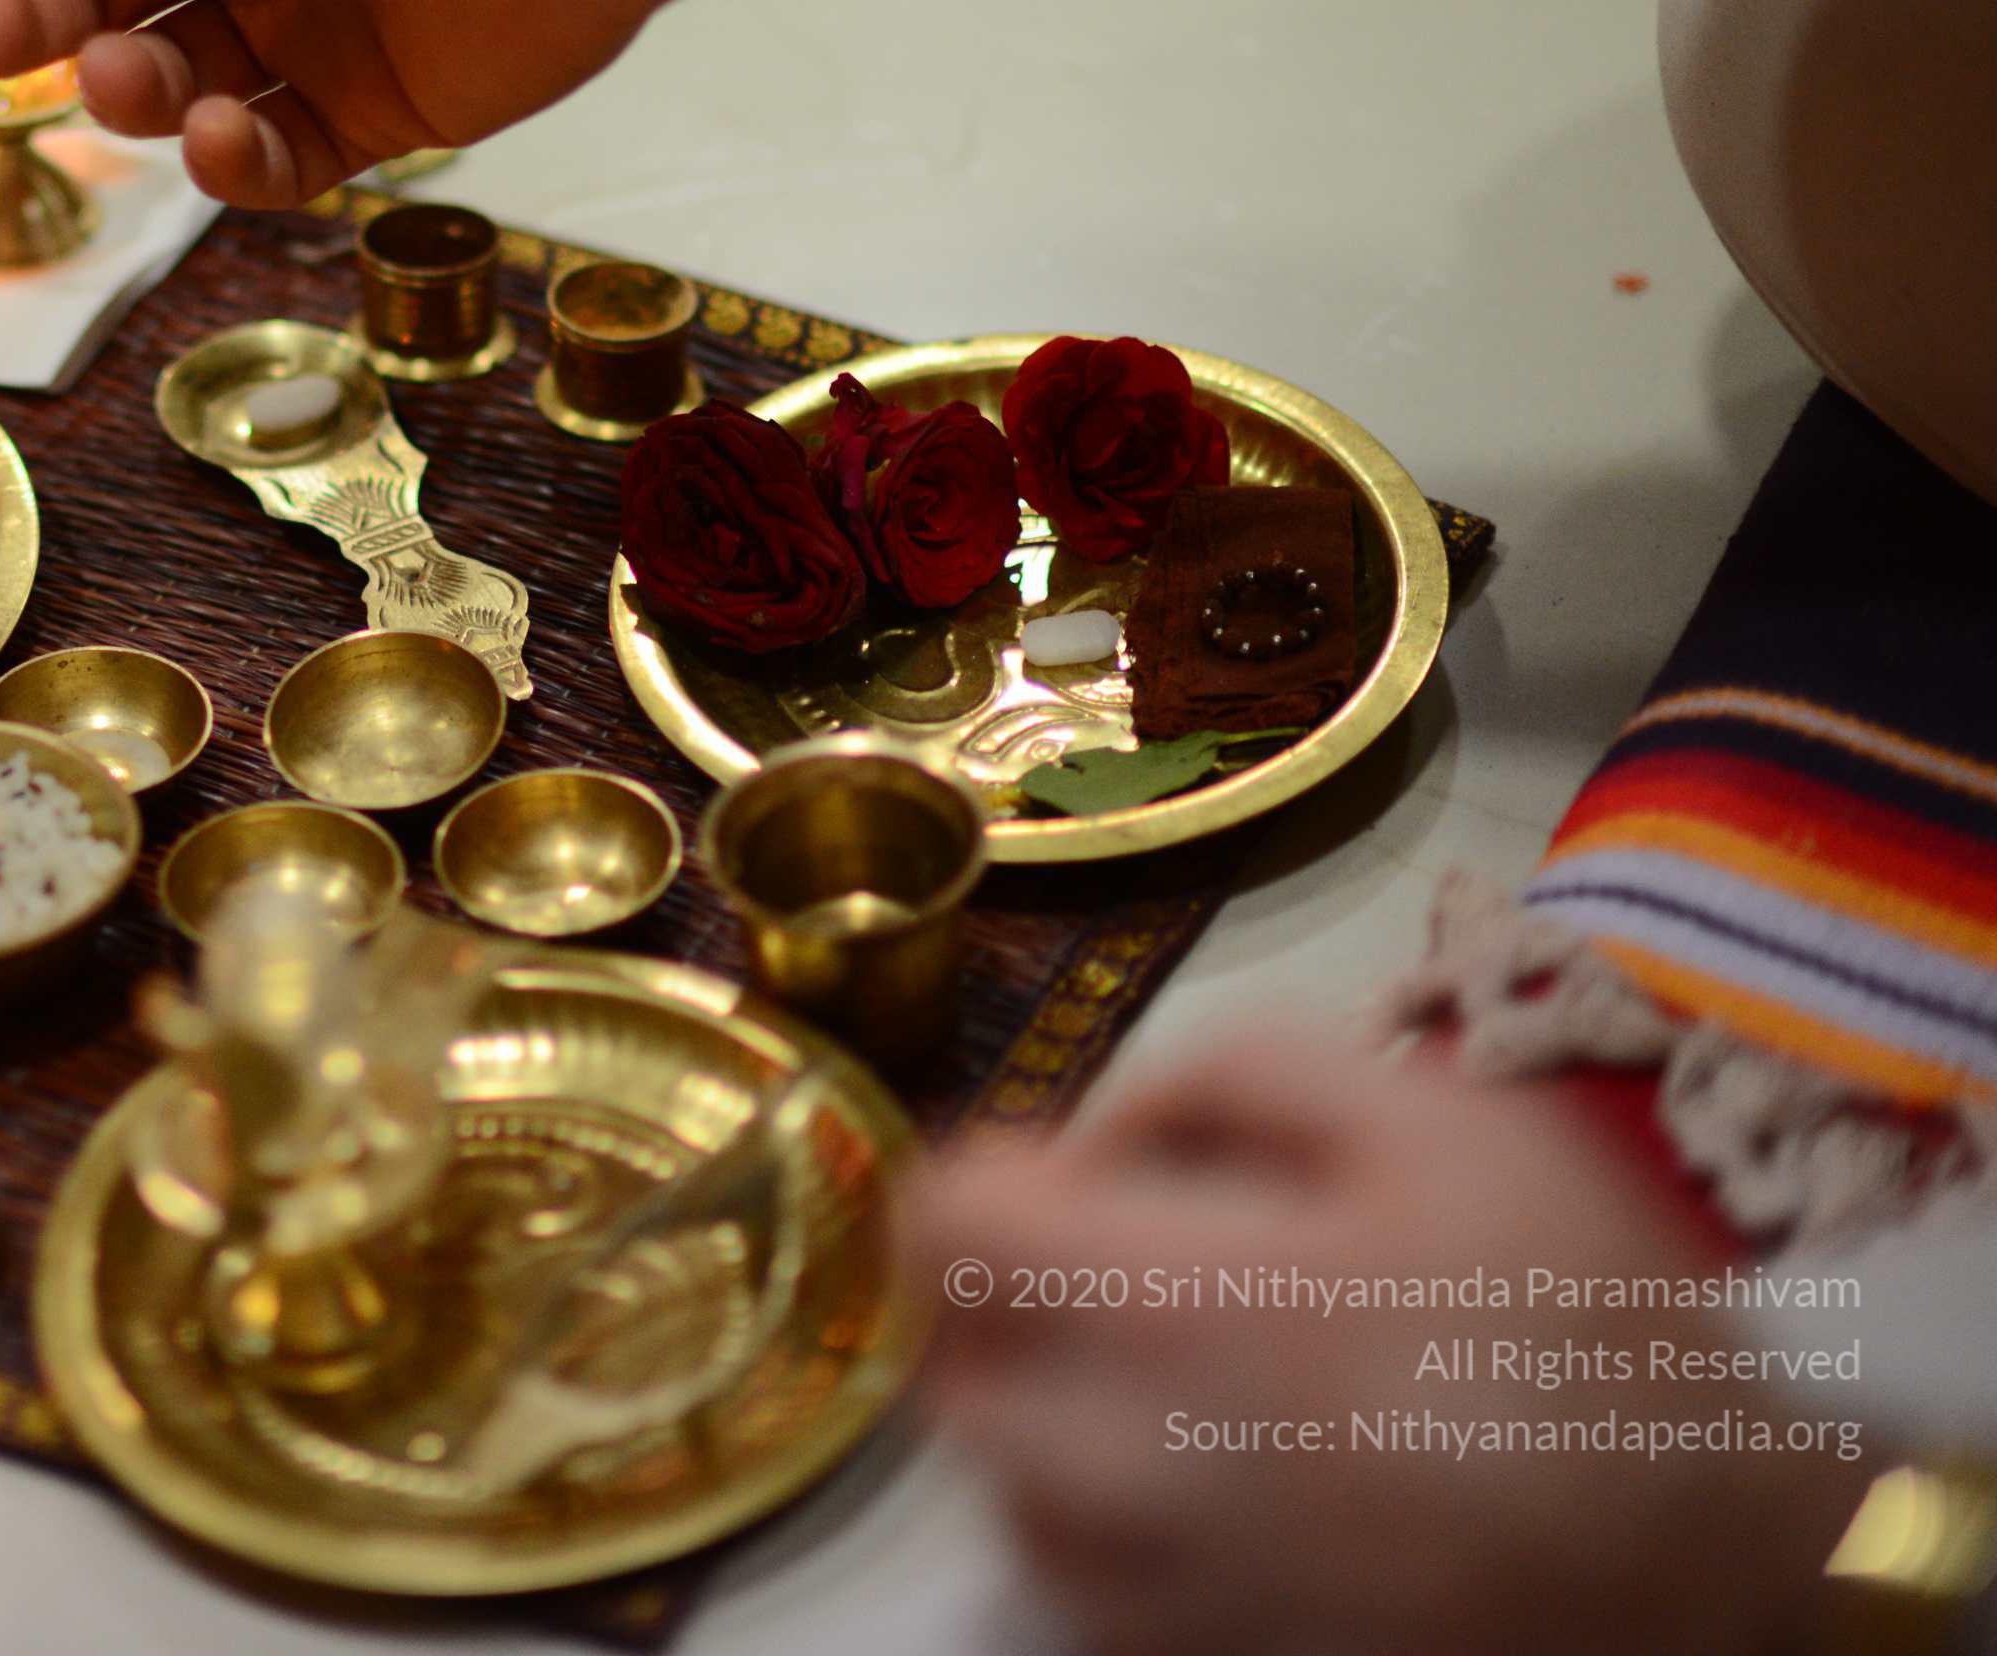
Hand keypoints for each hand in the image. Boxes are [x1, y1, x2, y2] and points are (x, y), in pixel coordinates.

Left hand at [906, 1036, 1864, 1655]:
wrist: (1726, 1543)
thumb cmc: (1581, 1310)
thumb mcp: (1431, 1110)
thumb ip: (1226, 1074)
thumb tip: (1101, 1132)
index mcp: (1192, 1309)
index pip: (947, 1230)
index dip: (979, 1175)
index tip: (1053, 1174)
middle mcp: (1148, 1471)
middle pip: (952, 1383)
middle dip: (990, 1310)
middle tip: (1083, 1271)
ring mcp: (1180, 1595)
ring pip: (1008, 1505)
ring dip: (1035, 1425)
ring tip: (1144, 1380)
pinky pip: (1093, 1599)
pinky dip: (1105, 1532)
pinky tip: (1201, 1483)